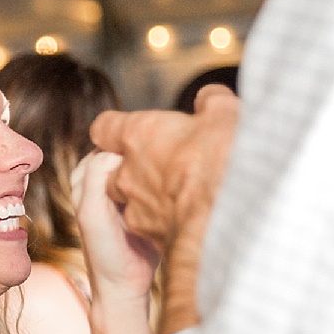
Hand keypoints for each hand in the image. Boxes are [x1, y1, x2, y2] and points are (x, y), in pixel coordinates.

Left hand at [71, 151, 158, 304]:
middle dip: (146, 151)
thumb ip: (96, 176)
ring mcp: (130, 191)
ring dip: (160, 164)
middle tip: (164, 155)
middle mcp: (106, 181)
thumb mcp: (92, 211)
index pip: (108, 143)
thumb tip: (117, 150)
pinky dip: (170, 178)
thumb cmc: (104, 252)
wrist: (125, 286)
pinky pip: (161, 180)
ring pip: (147, 164)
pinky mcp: (150, 203)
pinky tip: (179, 184)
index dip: (125, 142)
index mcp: (87, 177)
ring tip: (172, 169)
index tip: (144, 147)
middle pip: (130, 151)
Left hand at [88, 86, 240, 251]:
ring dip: (147, 194)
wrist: (229, 218)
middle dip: (135, 164)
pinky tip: (188, 215)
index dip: (116, 128)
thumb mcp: (225, 114)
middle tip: (166, 160)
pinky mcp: (151, 235)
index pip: (104, 127)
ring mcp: (136, 207)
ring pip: (129, 198)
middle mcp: (127, 172)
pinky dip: (163, 219)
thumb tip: (208, 98)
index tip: (135, 130)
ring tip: (178, 190)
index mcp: (138, 135)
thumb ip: (210, 102)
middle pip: (114, 166)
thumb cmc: (225, 160)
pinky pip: (150, 224)